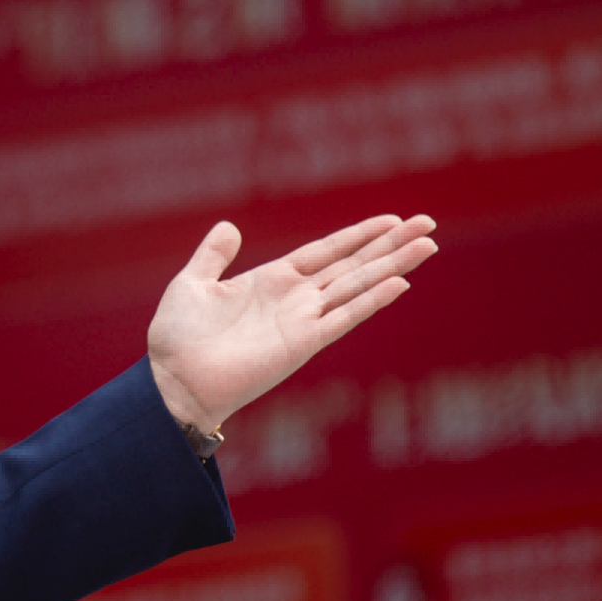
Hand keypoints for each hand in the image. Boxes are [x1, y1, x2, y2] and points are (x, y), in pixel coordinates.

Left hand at [147, 214, 437, 436]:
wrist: (173, 381)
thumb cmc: (177, 340)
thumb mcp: (191, 284)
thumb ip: (213, 256)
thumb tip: (229, 226)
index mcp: (272, 281)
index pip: (326, 252)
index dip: (358, 235)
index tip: (391, 219)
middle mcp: (296, 300)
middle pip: (353, 265)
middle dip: (390, 245)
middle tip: (428, 223)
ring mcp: (303, 321)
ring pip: (357, 285)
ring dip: (393, 266)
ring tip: (427, 245)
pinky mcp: (303, 344)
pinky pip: (344, 317)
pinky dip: (372, 300)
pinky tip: (399, 284)